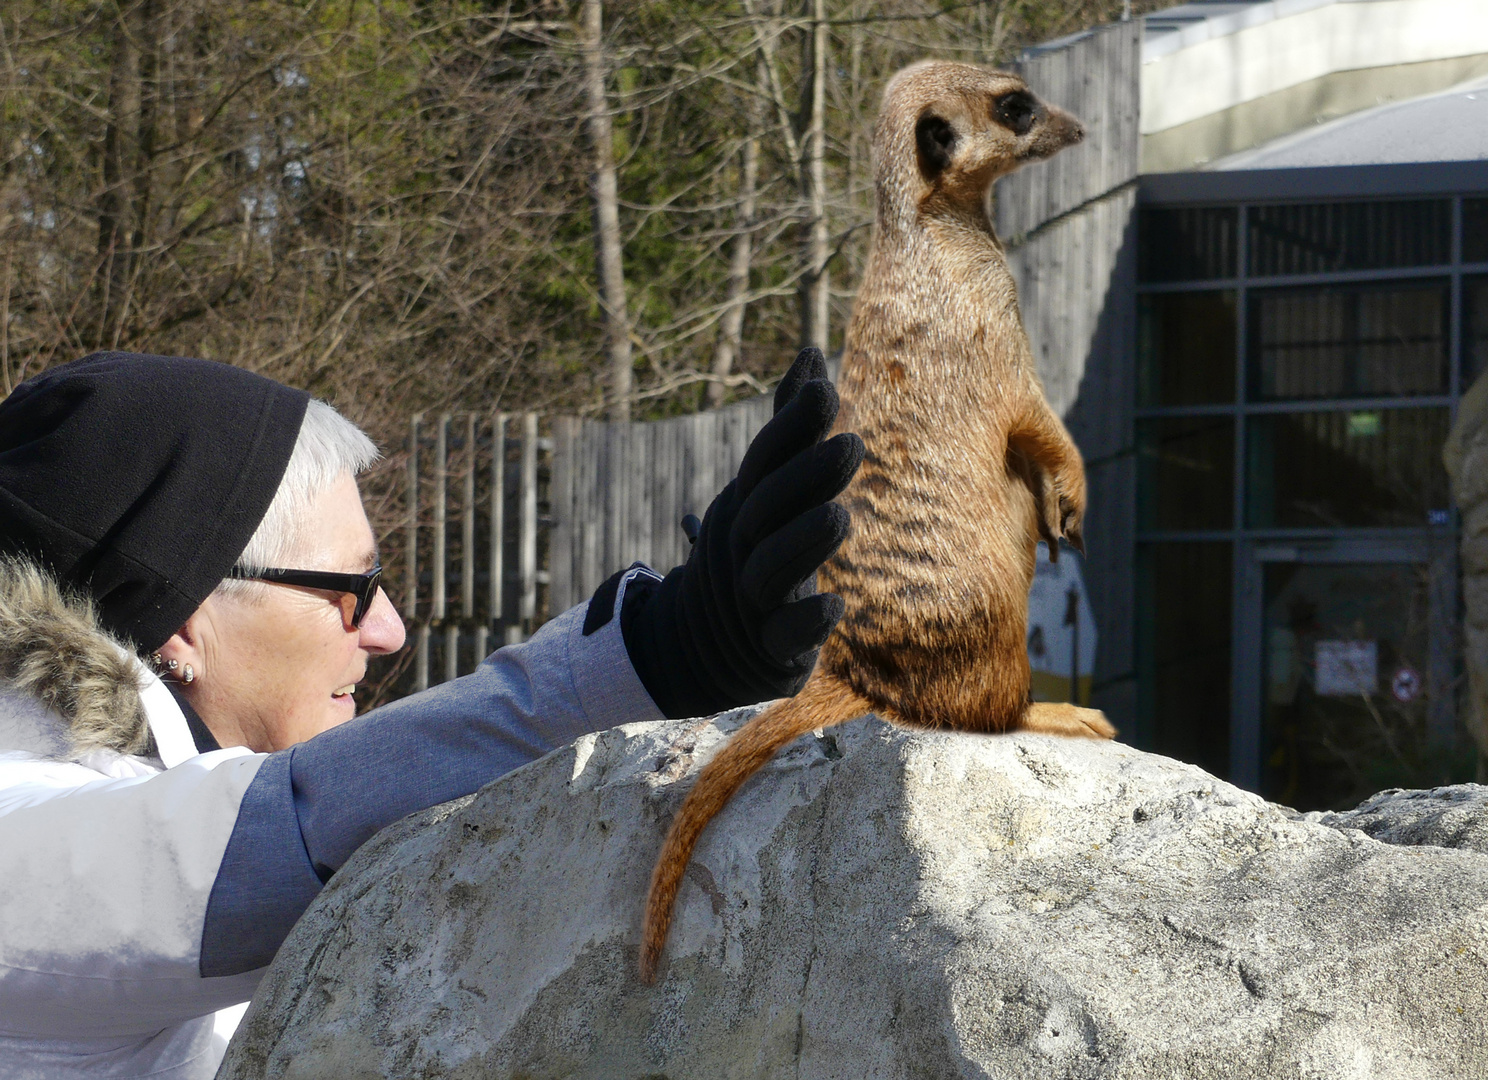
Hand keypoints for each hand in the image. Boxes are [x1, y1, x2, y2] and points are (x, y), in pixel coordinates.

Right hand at [599, 347, 862, 718]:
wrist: (701, 646)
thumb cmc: (754, 552)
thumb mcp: (769, 490)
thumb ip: (791, 428)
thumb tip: (812, 353)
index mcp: (747, 508)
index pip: (765, 461)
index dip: (792, 426)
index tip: (826, 387)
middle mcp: (743, 548)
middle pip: (765, 509)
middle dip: (805, 477)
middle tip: (852, 443)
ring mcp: (752, 600)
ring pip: (770, 570)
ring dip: (804, 541)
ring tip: (841, 515)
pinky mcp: (770, 650)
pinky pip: (783, 636)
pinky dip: (806, 621)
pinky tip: (834, 605)